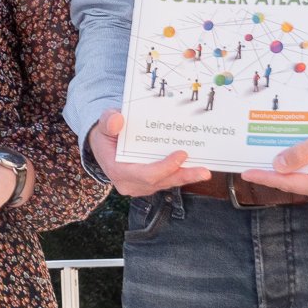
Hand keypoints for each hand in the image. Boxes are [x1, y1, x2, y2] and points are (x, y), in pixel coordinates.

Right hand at [87, 110, 212, 197]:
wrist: (104, 145)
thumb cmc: (106, 134)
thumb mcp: (104, 124)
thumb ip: (108, 121)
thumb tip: (118, 120)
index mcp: (118, 170)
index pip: (145, 174)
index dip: (165, 167)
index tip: (181, 154)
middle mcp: (130, 183)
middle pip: (160, 182)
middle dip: (183, 176)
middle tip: (204, 172)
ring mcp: (140, 186)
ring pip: (166, 183)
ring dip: (185, 177)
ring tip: (204, 171)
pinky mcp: (149, 185)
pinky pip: (167, 181)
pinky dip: (180, 174)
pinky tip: (195, 168)